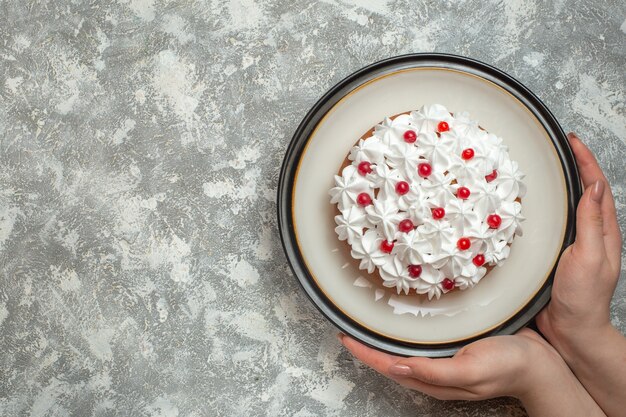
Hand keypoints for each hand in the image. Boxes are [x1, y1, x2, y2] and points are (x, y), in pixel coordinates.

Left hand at [339, 329, 602, 415]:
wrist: (539, 364)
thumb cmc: (508, 366)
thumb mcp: (471, 370)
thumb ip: (435, 372)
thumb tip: (398, 368)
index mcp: (433, 380)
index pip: (387, 366)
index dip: (363, 352)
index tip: (343, 336)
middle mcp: (433, 371)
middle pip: (389, 359)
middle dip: (366, 345)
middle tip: (346, 324)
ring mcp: (441, 360)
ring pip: (401, 350)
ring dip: (381, 338)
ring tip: (363, 321)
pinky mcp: (451, 348)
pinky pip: (418, 342)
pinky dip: (402, 333)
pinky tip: (399, 322)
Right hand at [536, 132, 624, 416]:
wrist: (572, 330)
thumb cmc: (583, 298)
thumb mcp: (591, 258)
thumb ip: (593, 224)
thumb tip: (594, 188)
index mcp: (604, 231)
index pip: (597, 186)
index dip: (586, 161)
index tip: (571, 141)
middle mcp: (591, 233)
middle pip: (585, 189)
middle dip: (575, 164)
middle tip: (558, 145)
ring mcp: (574, 242)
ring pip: (569, 204)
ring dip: (561, 182)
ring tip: (546, 165)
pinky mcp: (557, 252)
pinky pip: (554, 222)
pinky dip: (547, 205)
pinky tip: (534, 204)